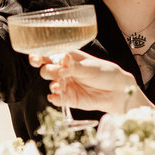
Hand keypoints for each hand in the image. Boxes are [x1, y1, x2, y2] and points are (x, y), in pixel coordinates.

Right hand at [34, 50, 150, 113]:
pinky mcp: (69, 98)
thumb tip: (62, 57)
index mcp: (68, 58)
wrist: (117, 91)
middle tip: (57, 71)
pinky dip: (55, 98)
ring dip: (53, 84)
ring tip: (60, 85)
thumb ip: (75, 66)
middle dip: (48, 70)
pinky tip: (55, 97)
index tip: (36, 58)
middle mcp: (64, 71)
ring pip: (51, 84)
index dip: (40, 56)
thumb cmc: (106, 73)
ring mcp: (66, 85)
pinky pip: (57, 99)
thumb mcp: (91, 67)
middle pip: (46, 69)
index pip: (50, 55)